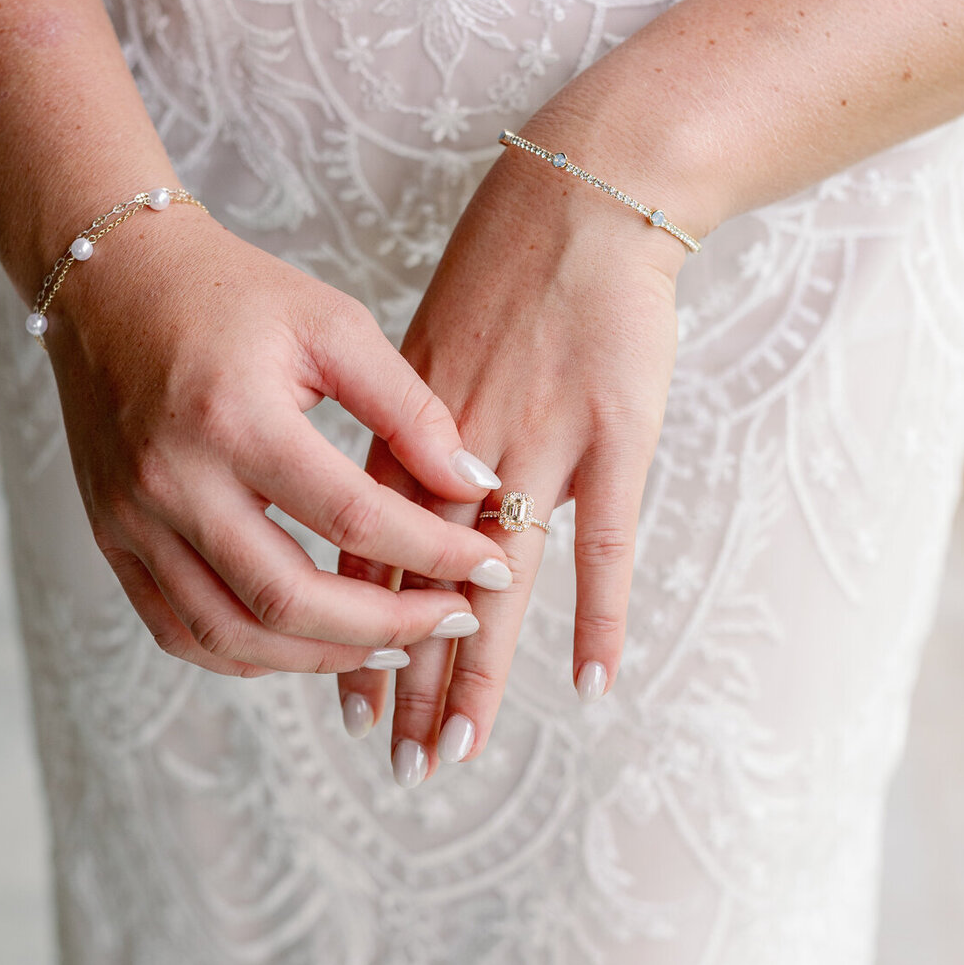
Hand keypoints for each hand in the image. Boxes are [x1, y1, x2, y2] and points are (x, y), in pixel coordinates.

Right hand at [40, 203, 512, 676]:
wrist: (109, 280)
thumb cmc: (229, 291)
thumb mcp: (333, 325)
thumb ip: (409, 410)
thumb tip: (476, 487)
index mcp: (233, 419)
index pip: (352, 519)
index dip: (433, 553)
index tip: (490, 564)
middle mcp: (173, 482)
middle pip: (289, 600)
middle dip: (387, 627)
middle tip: (453, 620)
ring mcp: (132, 520)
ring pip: (231, 635)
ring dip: (322, 659)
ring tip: (392, 646)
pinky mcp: (111, 540)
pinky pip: (180, 632)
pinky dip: (250, 654)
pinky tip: (308, 642)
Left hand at [335, 117, 685, 770]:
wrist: (577, 202)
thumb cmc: (502, 283)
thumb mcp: (427, 358)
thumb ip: (402, 444)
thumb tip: (375, 517)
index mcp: (405, 436)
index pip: (369, 560)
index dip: (362, 637)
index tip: (350, 706)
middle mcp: (459, 453)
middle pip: (423, 588)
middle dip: (412, 680)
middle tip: (402, 762)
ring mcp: (538, 446)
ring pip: (500, 583)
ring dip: (480, 671)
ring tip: (462, 746)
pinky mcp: (613, 436)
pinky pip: (605, 543)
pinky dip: (600, 615)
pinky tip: (595, 682)